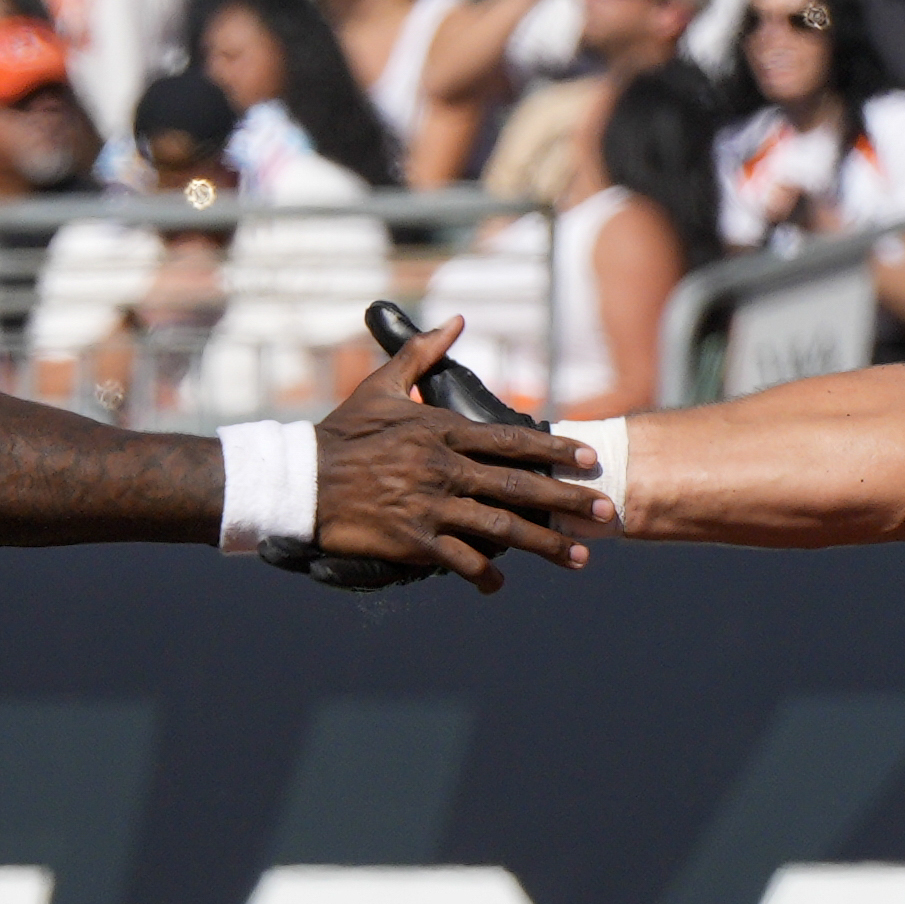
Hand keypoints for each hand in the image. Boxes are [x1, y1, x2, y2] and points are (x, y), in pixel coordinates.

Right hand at [294, 318, 599, 592]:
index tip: (589, 460)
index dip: (555, 450)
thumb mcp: (382, 386)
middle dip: (567, 501)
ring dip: (544, 544)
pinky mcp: (412, 541)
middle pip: (519, 487)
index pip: (511, 440)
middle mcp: (443, 469)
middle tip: (605, 512)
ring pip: (500, 529)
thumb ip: (422, 351)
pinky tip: (499, 584)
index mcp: (441, 431)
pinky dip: (484, 575)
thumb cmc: (341, 433)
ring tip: (577, 558)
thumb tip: (456, 320)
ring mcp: (430, 507)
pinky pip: (460, 561)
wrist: (299, 481)